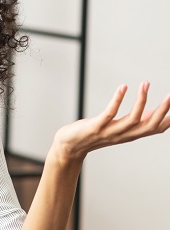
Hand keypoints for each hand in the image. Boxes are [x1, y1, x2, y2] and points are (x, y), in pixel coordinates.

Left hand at [53, 81, 169, 161]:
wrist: (70, 146)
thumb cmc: (95, 133)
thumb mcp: (119, 127)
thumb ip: (135, 120)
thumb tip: (152, 110)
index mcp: (131, 134)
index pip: (157, 128)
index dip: (169, 119)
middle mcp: (124, 135)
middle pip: (149, 125)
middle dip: (162, 110)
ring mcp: (110, 131)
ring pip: (133, 119)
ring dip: (141, 100)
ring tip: (145, 83)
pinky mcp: (96, 127)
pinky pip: (110, 113)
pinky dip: (117, 100)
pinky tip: (123, 87)